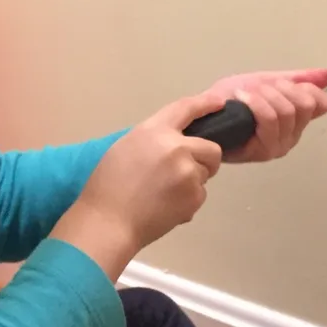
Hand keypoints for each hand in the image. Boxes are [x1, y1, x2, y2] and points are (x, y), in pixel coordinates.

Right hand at [52, 89, 224, 278]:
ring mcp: (188, 172)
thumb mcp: (126, 148)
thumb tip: (175, 145)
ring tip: (164, 194)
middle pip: (211, 148)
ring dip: (192, 182)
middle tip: (186, 172)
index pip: (186, 109)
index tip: (219, 104)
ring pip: (204, 174)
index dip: (205, 104)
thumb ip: (153, 141)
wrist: (108, 222)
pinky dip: (187, 202)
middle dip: (205, 159)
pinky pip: (200, 195)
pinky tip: (165, 208)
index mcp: (154, 131)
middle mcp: (177, 147)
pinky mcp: (194, 196)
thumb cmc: (107, 186)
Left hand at [206, 70, 326, 162]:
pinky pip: (269, 120)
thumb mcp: (266, 83)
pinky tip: (241, 98)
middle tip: (259, 87)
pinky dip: (255, 103)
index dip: (304, 87)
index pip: (320, 103)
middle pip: (304, 105)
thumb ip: (296, 80)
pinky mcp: (263, 151)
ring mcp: (278, 146)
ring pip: (286, 111)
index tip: (281, 82)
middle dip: (280, 88)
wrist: (203, 114)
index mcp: (296, 120)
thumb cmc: (231, 101)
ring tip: (244, 93)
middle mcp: (292, 136)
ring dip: (264, 95)